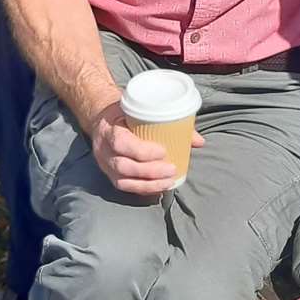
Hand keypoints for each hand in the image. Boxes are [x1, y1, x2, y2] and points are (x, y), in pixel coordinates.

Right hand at [89, 102, 204, 194]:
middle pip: (123, 166)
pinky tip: (158, 188)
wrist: (101, 119)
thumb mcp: (139, 109)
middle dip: (150, 171)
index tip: (163, 151)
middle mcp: (103, 150)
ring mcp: (105, 165)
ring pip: (123, 181)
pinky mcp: (109, 175)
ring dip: (148, 184)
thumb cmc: (125, 113)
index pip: (121, 143)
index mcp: (109, 129)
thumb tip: (198, 141)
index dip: (142, 150)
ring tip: (169, 181)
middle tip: (171, 169)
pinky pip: (124, 187)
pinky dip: (142, 189)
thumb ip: (168, 121)